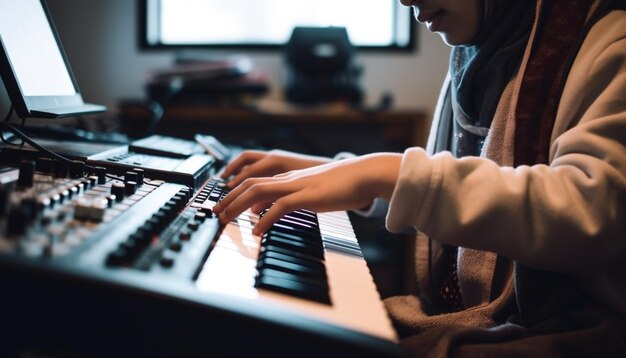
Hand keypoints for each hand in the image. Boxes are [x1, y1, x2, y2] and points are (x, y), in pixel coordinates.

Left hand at [213, 153, 401, 234]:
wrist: (365, 174)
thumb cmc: (342, 184)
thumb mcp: (311, 192)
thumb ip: (289, 199)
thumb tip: (266, 212)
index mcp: (289, 178)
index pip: (254, 181)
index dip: (234, 193)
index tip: (222, 205)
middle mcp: (289, 179)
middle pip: (249, 184)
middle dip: (228, 199)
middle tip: (215, 214)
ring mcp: (298, 186)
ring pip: (258, 191)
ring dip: (238, 206)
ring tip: (226, 220)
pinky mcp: (309, 196)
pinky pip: (281, 206)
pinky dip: (266, 219)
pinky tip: (258, 231)